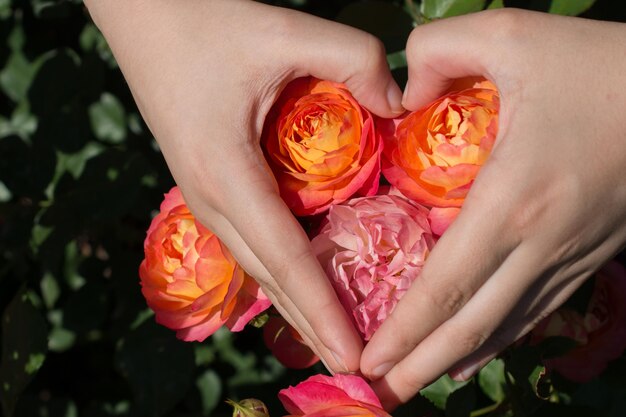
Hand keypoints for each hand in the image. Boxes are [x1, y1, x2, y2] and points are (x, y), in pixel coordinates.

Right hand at [84, 0, 402, 372]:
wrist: (146, 18)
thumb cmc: (210, 23)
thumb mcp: (286, 30)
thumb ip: (353, 59)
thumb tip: (399, 105)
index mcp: (225, 171)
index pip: (284, 257)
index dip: (321, 310)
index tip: (353, 355)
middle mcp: (211, 197)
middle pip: (269, 278)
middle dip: (311, 326)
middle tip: (355, 368)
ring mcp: (205, 195)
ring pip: (257, 266)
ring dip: (295, 307)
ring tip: (333, 343)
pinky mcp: (210, 184)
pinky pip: (250, 242)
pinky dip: (281, 274)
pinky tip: (304, 288)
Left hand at [360, 8, 625, 408]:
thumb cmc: (599, 64)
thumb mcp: (511, 35)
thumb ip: (438, 50)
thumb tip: (400, 93)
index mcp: (513, 200)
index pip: (445, 285)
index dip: (403, 331)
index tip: (366, 363)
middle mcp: (540, 244)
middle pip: (471, 324)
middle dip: (419, 366)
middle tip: (378, 397)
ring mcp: (570, 257)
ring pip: (505, 327)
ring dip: (454, 361)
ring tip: (414, 385)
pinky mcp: (589, 255)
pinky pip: (534, 310)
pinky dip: (497, 339)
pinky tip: (472, 353)